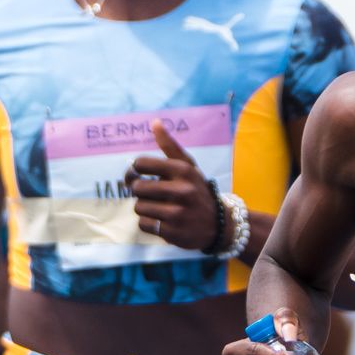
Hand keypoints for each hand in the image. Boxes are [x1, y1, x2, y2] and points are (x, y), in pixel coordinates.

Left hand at [127, 122, 219, 251]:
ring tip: (158, 208)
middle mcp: (181, 190)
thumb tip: (154, 122)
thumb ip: (169, 146)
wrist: (219, 225)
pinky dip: (149, 223)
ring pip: (139, 207)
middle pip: (138, 187)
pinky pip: (144, 224)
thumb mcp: (188, 167)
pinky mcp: (172, 232)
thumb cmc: (197, 191)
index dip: (135, 170)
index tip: (140, 174)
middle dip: (141, 191)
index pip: (141, 164)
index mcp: (183, 171)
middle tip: (151, 194)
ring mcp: (177, 213)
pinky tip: (161, 221)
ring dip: (145, 208)